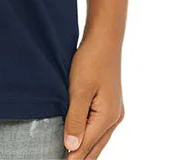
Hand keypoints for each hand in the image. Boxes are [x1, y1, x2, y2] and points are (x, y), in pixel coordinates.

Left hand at [63, 37, 124, 157]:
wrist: (105, 39)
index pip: (87, 145)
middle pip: (96, 147)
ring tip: (71, 156)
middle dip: (81, 157)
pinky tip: (81, 138)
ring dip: (86, 148)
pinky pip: (100, 128)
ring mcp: (115, 111)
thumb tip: (72, 147)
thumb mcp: (79, 90)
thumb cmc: (91, 60)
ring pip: (99, 139)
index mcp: (108, 117)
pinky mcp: (111, 104)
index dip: (72, 157)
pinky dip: (90, 136)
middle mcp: (115, 117)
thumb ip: (75, 120)